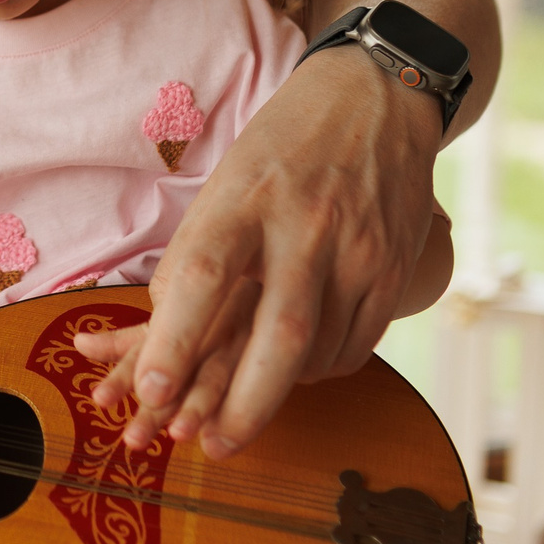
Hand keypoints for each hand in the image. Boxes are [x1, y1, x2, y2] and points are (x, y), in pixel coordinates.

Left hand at [102, 47, 442, 456]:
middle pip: (275, 335)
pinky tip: (296, 371)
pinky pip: (354, 346)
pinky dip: (318, 371)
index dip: (174, 340)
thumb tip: (161, 334)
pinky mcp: (393, 269)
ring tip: (241, 414)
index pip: (203, 274)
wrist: (378, 95)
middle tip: (207, 448)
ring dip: (274, 393)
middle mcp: (304, 225)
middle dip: (240, 406)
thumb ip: (198, 254)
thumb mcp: (224, 182)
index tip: (150, 394)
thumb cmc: (281, 145)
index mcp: (244, 196)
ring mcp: (357, 250)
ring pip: (316, 352)